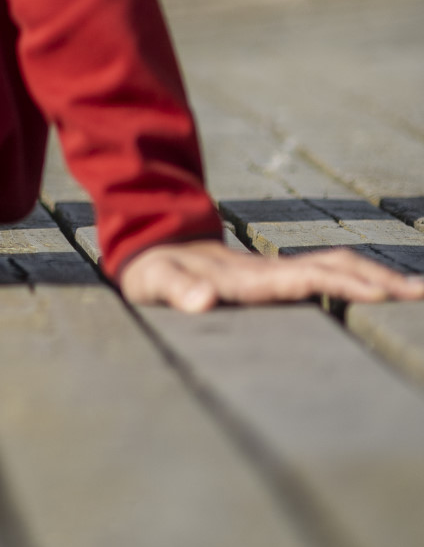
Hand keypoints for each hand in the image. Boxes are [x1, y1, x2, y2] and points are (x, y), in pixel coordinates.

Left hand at [119, 238, 423, 311]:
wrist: (150, 244)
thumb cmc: (153, 271)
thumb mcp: (155, 281)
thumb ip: (177, 290)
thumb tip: (201, 301)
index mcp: (248, 278)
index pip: (303, 279)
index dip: (342, 285)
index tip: (382, 295)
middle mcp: (270, 271)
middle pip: (333, 269)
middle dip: (378, 281)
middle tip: (422, 294)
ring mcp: (276, 271)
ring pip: (336, 267)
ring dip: (376, 277)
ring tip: (418, 291)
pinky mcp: (278, 276)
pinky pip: (327, 273)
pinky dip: (361, 278)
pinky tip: (385, 290)